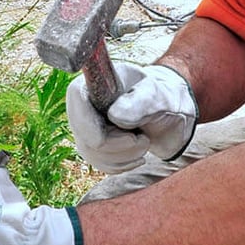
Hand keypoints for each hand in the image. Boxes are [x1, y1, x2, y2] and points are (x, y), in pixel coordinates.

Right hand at [66, 62, 196, 172]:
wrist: (167, 114)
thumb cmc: (162, 97)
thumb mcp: (158, 96)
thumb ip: (140, 102)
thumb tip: (115, 116)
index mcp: (97, 80)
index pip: (77, 97)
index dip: (90, 123)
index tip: (116, 139)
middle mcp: (83, 102)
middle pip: (85, 134)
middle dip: (119, 144)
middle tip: (143, 138)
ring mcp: (84, 126)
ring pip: (94, 154)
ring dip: (126, 155)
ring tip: (144, 141)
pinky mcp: (90, 145)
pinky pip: (101, 164)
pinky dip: (124, 164)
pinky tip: (137, 152)